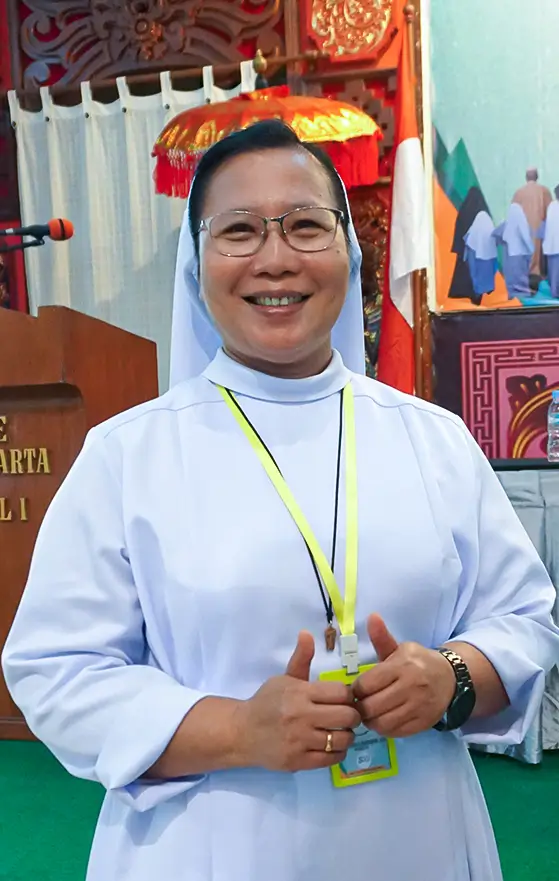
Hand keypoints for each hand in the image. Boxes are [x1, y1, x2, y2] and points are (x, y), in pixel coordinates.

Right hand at [239, 631, 360, 772]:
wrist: (242, 732)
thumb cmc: (266, 703)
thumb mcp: (283, 678)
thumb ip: (301, 659)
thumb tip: (307, 633)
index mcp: (300, 693)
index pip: (342, 693)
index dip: (348, 695)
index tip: (344, 699)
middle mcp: (302, 716)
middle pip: (348, 717)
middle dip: (353, 716)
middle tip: (347, 716)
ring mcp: (301, 741)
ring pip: (343, 739)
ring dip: (347, 735)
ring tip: (340, 731)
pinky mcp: (299, 761)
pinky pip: (332, 759)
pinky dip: (338, 752)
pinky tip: (331, 745)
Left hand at [351, 615, 455, 737]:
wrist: (450, 679)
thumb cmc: (418, 662)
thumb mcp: (401, 648)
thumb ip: (382, 638)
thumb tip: (372, 617)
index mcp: (402, 666)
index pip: (366, 684)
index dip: (355, 690)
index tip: (356, 690)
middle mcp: (410, 687)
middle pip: (372, 706)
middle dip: (360, 707)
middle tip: (359, 705)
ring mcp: (418, 707)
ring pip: (382, 723)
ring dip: (370, 721)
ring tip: (370, 714)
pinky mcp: (423, 723)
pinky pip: (395, 733)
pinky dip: (385, 729)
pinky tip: (383, 720)